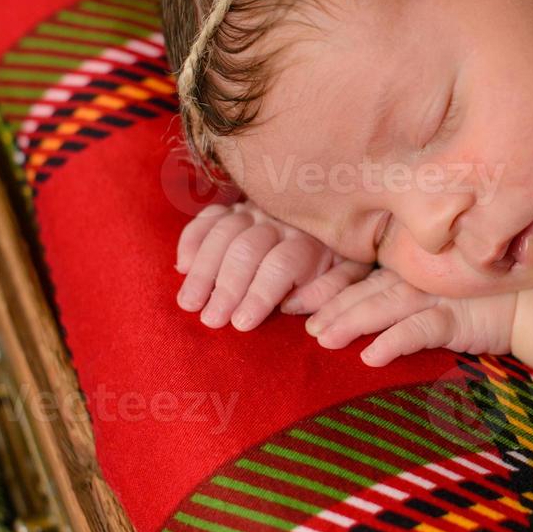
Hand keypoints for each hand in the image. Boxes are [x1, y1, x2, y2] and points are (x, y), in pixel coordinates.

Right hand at [176, 201, 372, 329]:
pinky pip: (208, 218)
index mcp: (310, 241)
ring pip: (223, 233)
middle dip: (226, 287)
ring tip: (189, 303)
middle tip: (210, 320)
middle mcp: (280, 221)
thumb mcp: (351, 274)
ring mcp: (254, 210)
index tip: (240, 324)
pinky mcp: (234, 207)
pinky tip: (182, 266)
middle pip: (246, 249)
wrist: (340, 210)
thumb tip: (293, 306)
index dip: (258, 295)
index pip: (279, 266)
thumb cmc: (341, 257)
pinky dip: (192, 240)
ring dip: (202, 269)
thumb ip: (331, 290)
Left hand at [303, 267, 519, 366]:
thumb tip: (363, 313)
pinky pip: (421, 330)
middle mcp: (419, 277)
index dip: (325, 286)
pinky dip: (395, 341)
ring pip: (384, 306)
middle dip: (327, 304)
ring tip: (322, 338)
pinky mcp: (458, 319)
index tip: (293, 298)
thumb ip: (404, 291)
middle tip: (293, 318)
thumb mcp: (440, 287)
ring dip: (351, 321)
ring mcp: (438, 296)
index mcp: (410, 268)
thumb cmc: (487, 295)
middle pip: (364, 290)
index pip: (359, 276)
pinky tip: (371, 356)